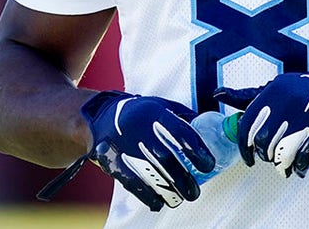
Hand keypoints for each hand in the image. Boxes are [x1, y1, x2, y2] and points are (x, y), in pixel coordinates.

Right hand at [37, 91, 213, 210]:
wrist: (99, 117)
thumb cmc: (139, 114)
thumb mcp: (159, 106)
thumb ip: (182, 116)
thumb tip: (209, 127)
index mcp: (153, 112)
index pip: (179, 131)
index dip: (196, 149)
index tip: (208, 164)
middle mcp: (137, 128)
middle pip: (165, 157)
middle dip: (183, 178)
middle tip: (195, 191)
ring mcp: (123, 145)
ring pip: (149, 172)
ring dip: (168, 190)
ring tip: (181, 198)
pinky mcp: (112, 161)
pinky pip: (130, 181)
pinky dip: (146, 195)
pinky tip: (158, 203)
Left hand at [213, 65, 308, 177]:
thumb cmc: (305, 91)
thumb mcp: (276, 88)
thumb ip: (249, 96)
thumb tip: (218, 94)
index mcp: (275, 89)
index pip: (248, 123)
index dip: (244, 145)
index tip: (247, 156)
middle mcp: (291, 99)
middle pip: (264, 140)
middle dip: (264, 154)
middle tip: (269, 156)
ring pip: (283, 150)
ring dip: (280, 163)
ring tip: (283, 164)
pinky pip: (306, 155)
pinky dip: (299, 166)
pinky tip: (297, 168)